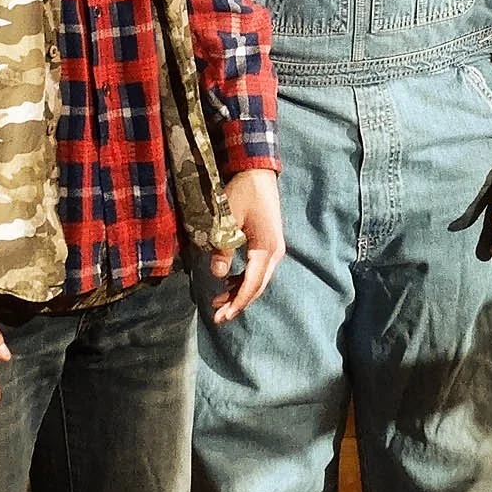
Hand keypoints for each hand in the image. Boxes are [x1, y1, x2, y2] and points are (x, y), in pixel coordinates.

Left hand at [207, 169, 283, 323]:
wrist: (258, 173)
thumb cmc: (243, 193)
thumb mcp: (228, 219)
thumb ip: (223, 248)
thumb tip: (217, 274)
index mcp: (266, 248)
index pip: (252, 284)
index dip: (237, 302)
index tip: (222, 316)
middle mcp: (274, 252)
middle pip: (257, 286)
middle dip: (238, 303)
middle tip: (218, 318)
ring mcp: (274, 249)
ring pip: (258, 279)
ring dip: (240, 292)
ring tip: (219, 302)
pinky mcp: (268, 244)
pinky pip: (258, 269)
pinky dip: (244, 279)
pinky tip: (229, 282)